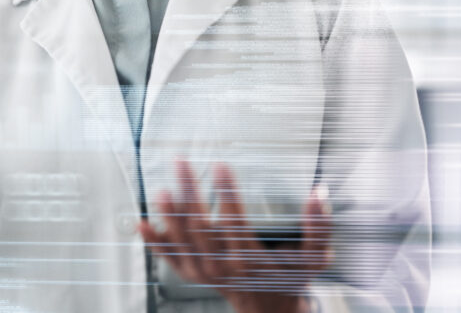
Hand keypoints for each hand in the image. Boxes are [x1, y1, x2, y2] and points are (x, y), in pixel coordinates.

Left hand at [139, 160, 331, 312]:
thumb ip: (318, 226)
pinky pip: (169, 257)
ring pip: (182, 239)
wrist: (269, 310)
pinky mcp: (192, 275)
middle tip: (182, 163)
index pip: (234, 219)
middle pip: (200, 224)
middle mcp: (224, 266)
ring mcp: (204, 272)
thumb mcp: (313, 257)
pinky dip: (154, 241)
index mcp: (251, 258)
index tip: (221, 165)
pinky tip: (140, 223)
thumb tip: (319, 193)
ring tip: (162, 186)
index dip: (226, 191)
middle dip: (189, 190)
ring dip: (169, 213)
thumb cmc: (290, 278)